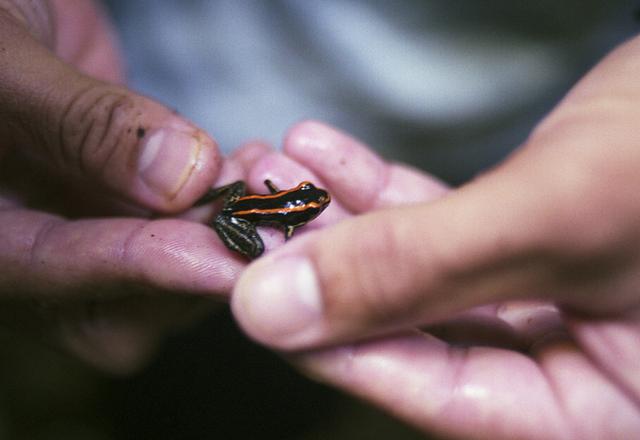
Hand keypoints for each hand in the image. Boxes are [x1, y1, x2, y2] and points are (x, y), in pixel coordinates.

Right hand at [0, 0, 240, 373]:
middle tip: (256, 210)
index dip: (143, 266)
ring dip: (224, 229)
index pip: (55, 269)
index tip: (222, 259)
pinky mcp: (128, 199)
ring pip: (165, 269)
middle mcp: (32, 243)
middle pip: (121, 301)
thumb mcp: (8, 63)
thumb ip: (85, 123)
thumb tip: (181, 177)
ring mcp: (85, 222)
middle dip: (198, 258)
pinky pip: (183, 226)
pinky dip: (226, 203)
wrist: (4, 8)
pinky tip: (251, 165)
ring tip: (260, 176)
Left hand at [231, 37, 639, 437]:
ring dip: (338, 216)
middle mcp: (574, 366)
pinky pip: (439, 222)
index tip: (253, 299)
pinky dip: (379, 186)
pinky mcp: (529, 243)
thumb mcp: (558, 216)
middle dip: (323, 266)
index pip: (444, 393)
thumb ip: (418, 270)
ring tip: (271, 171)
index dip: (339, 346)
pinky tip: (321, 152)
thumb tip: (273, 314)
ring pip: (418, 269)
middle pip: (418, 329)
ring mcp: (549, 303)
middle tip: (244, 221)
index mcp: (602, 410)